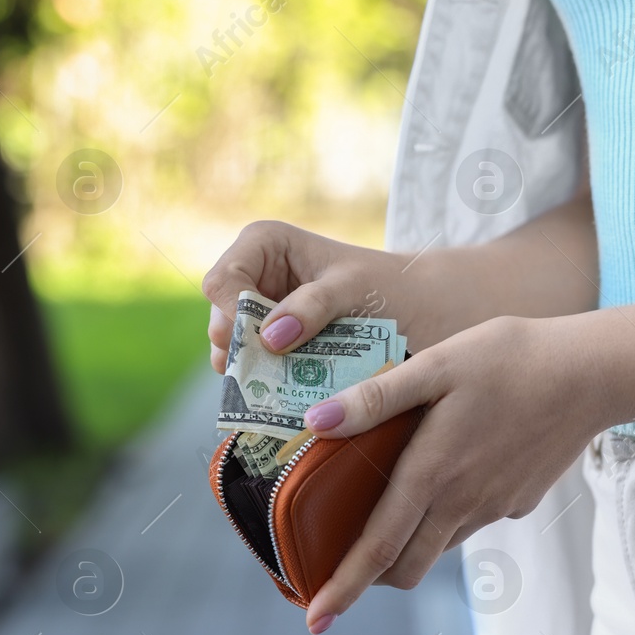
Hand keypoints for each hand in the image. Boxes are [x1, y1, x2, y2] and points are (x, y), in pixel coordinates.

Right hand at [202, 221, 419, 372]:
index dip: (233, 315)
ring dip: (251, 369)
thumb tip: (269, 337)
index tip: (264, 344)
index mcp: (263, 243)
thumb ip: (312, 307)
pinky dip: (263, 381)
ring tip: (278, 386)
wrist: (415, 309)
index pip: (223, 281)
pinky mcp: (268, 342)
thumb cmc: (387, 286)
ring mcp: (258, 311)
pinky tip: (283, 391)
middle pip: (220, 318)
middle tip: (270, 373)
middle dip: (241, 348)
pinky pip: (251, 365)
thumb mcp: (353, 289)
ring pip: (231, 347)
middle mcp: (252, 274)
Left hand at [297, 314, 606, 633]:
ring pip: (437, 546)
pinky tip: (446, 476)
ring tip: (385, 517)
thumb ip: (375, 399)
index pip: (378, 549)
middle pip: (406, 567)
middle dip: (369, 578)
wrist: (593, 374)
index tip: (315, 620)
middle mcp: (462, 504)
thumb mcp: (435, 366)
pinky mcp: (517, 502)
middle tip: (339, 566)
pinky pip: (471, 522)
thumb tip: (315, 422)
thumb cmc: (509, 359)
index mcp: (432, 474)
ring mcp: (493, 508)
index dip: (343, 587)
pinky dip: (445, 518)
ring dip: (407, 547)